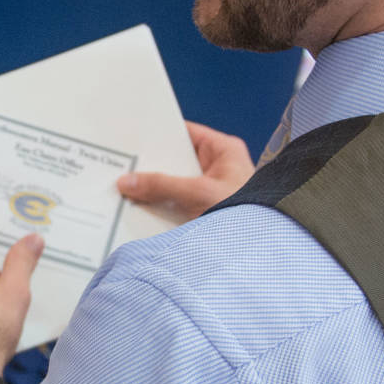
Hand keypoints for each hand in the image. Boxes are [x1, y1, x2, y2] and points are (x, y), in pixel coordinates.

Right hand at [116, 120, 254, 222]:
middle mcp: (217, 167)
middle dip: (151, 164)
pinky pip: (177, 202)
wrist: (261, 251)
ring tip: (124, 185)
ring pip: (174, 183)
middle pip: (175, 160)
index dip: (158, 132)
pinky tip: (139, 206)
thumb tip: (128, 181)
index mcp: (223, 150)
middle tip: (122, 163)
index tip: (132, 135)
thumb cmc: (246, 215)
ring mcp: (210, 190)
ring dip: (154, 188)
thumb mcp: (199, 194)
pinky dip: (161, 205)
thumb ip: (162, 186)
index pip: (184, 132)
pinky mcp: (204, 211)